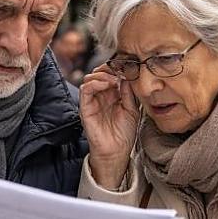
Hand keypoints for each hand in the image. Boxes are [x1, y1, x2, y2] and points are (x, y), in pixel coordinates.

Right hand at [79, 65, 139, 188]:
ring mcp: (93, 101)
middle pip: (99, 73)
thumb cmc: (124, 133)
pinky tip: (106, 84)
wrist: (117, 151)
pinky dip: (95, 83)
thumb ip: (129, 92)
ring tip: (114, 80)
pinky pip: (85, 89)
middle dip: (109, 68)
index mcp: (113, 95)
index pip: (111, 74)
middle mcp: (101, 95)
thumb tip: (127, 74)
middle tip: (120, 70)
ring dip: (102, 74)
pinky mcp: (85, 107)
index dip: (117, 69)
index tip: (127, 67)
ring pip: (90, 78)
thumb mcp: (132, 109)